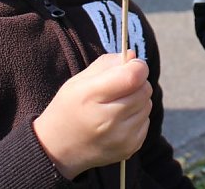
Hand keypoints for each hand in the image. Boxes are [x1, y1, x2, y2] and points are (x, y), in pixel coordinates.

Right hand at [33, 51, 152, 179]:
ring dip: (137, 101)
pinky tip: (118, 122)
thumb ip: (108, 64)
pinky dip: (136, 118)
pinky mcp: (129, 148)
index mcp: (92, 96)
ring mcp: (120, 137)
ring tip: (116, 106)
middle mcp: (108, 119)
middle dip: (137, 83)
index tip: (131, 65)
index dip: (137, 66)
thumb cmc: (69, 108)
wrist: (57, 149)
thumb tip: (134, 56)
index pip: (133, 76)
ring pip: (147, 105)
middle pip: (144, 89)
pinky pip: (145, 122)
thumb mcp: (79, 81)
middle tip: (120, 87)